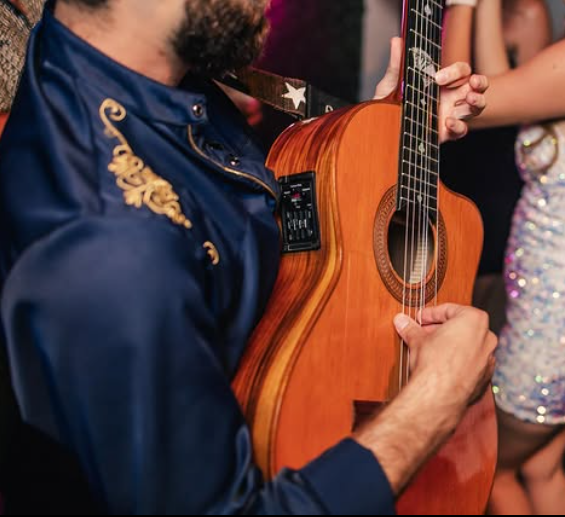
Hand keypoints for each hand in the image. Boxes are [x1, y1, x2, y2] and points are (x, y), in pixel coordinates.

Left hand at [374, 38, 488, 142]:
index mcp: (441, 83)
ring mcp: (449, 115)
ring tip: (470, 99)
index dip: (455, 72)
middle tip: (474, 82)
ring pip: (476, 107)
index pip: (461, 72)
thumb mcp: (390, 84)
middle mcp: (449, 97)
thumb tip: (396, 41)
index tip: (437, 78)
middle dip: (480, 82)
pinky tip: (448, 122)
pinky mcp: (444, 133)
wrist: (381, 128)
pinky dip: (459, 126)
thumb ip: (396, 66)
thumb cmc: (388, 104)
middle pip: (477, 86)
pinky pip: (461, 130)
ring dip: (478, 101)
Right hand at [394, 304, 496, 408]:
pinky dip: (458, 362)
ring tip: (430, 350)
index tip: (420, 318)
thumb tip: (402, 321)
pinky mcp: (485, 378)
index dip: (430, 314)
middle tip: (423, 333)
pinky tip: (442, 366)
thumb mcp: (417, 340)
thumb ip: (411, 328)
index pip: (449, 310)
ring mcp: (489, 359)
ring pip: (468, 346)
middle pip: (461, 327)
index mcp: (474, 320)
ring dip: (450, 345)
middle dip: (440, 330)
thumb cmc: (434, 364)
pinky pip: (471, 363)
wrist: (440, 395)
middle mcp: (487, 337)